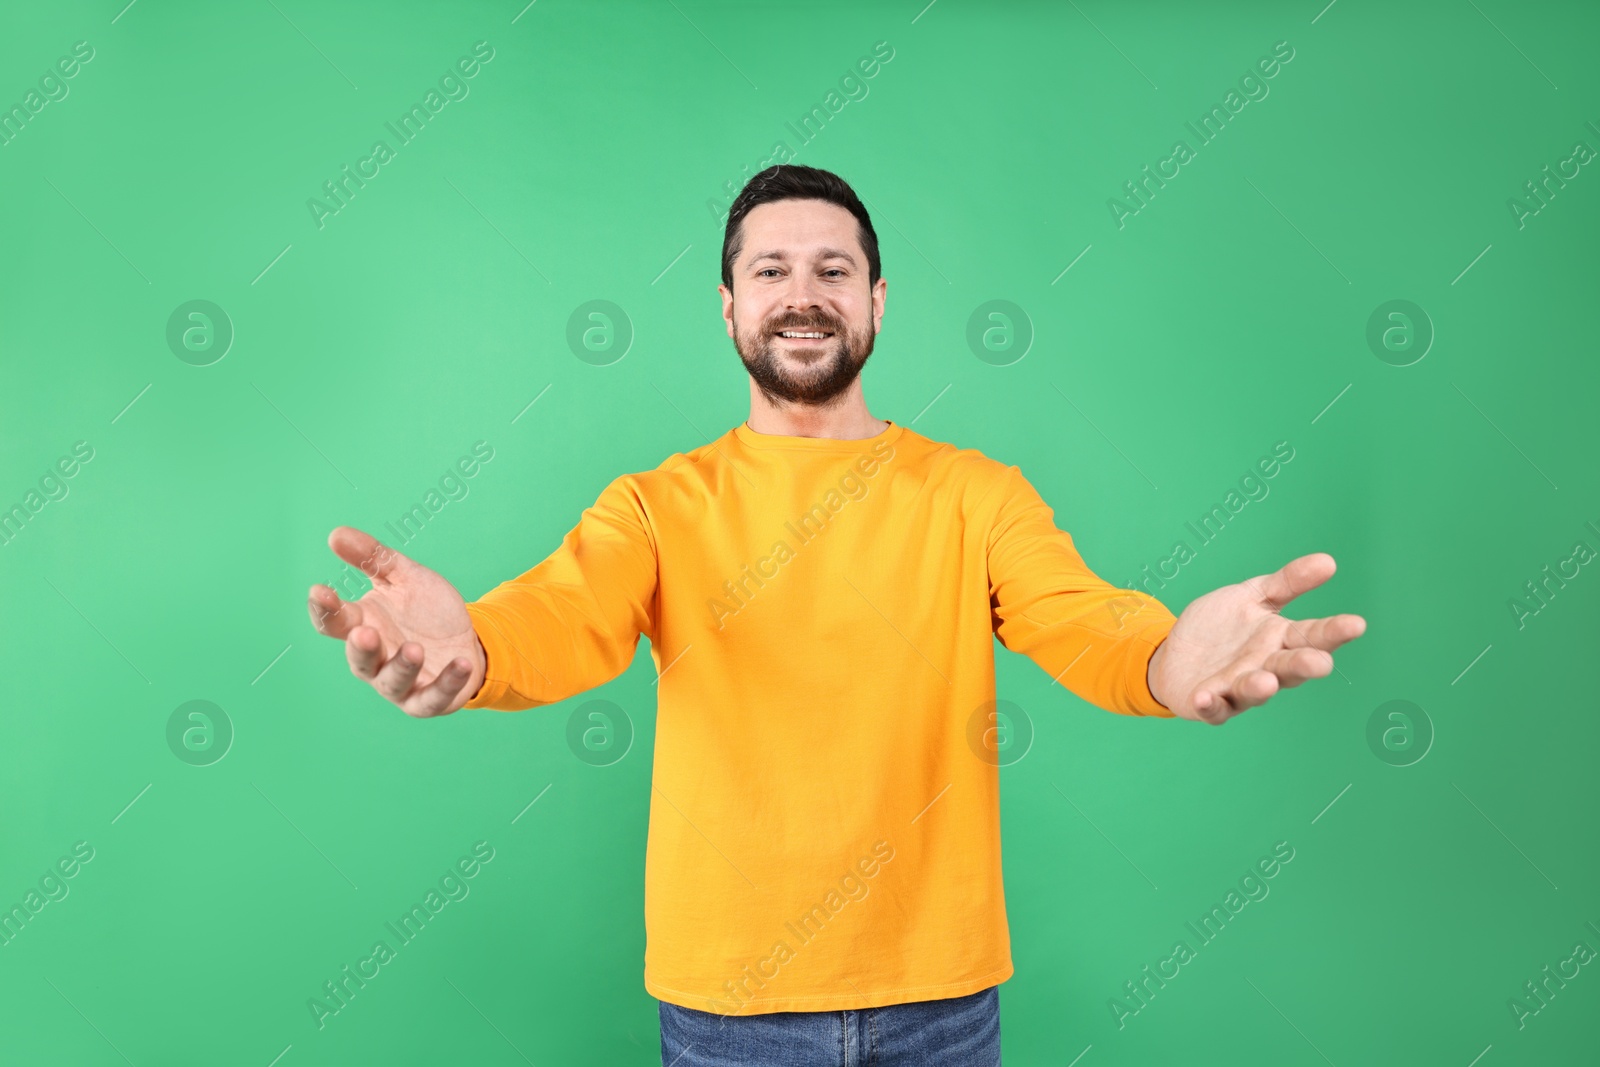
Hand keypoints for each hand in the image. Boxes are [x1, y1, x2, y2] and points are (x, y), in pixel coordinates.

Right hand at [307, 527, 486, 717]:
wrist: (466, 638)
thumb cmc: (426, 610)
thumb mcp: (404, 577)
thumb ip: (373, 558)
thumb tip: (336, 534)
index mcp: (363, 625)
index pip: (334, 622)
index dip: (324, 609)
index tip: (320, 591)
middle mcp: (377, 659)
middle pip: (359, 660)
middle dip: (361, 648)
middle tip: (365, 632)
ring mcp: (401, 683)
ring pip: (393, 682)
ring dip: (402, 667)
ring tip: (415, 649)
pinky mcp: (429, 699)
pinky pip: (434, 697)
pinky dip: (447, 683)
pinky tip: (460, 664)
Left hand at [1146, 552, 1364, 724]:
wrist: (1176, 652)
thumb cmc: (1223, 626)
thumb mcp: (1252, 595)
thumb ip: (1288, 582)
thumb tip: (1328, 561)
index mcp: (1280, 640)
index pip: (1312, 636)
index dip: (1334, 632)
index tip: (1356, 624)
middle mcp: (1265, 667)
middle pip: (1289, 668)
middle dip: (1304, 666)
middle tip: (1320, 663)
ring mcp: (1237, 688)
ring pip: (1253, 691)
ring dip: (1258, 687)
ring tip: (1264, 681)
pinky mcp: (1209, 704)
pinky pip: (1213, 708)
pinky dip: (1211, 705)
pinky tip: (1206, 696)